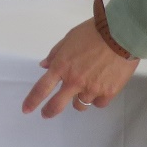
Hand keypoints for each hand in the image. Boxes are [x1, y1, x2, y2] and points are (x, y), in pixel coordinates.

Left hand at [23, 18, 139, 118]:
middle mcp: (74, 81)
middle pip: (57, 105)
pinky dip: (97, 98)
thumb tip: (44, 66)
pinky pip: (98, 103)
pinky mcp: (108, 93)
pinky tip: (100, 88)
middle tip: (46, 114)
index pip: (42, 88)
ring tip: (84, 89)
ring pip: (80, 105)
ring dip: (78, 99)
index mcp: (62, 66)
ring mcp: (91, 89)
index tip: (26, 109)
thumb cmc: (93, 32)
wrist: (121, 35)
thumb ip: (55, 53)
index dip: (32, 101)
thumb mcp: (69, 38)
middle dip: (49, 111)